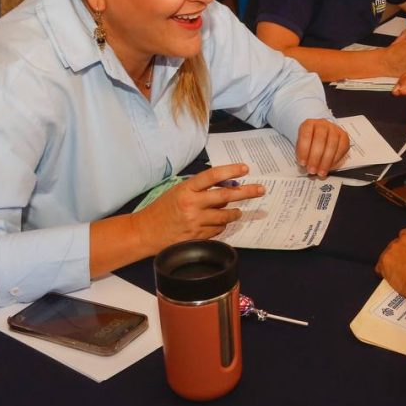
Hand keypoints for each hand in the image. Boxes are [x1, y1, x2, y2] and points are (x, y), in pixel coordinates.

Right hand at [134, 164, 265, 247]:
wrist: (145, 232)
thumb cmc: (162, 209)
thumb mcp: (177, 192)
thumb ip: (199, 189)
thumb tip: (225, 187)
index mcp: (186, 189)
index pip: (212, 176)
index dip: (230, 171)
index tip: (245, 168)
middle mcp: (192, 205)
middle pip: (225, 196)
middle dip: (246, 192)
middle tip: (260, 189)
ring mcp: (195, 222)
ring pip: (225, 216)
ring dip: (235, 213)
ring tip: (239, 211)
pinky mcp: (197, 237)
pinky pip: (217, 230)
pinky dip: (221, 226)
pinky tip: (218, 223)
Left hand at [296, 118, 349, 176]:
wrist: (320, 134)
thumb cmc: (309, 141)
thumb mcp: (301, 146)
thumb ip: (302, 154)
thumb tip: (305, 166)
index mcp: (309, 124)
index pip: (306, 135)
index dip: (304, 150)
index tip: (302, 163)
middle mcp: (322, 124)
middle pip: (320, 140)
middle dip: (315, 158)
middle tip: (312, 170)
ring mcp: (335, 129)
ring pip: (332, 145)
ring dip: (326, 161)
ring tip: (321, 172)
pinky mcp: (344, 136)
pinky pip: (341, 148)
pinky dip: (335, 159)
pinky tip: (330, 166)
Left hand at [375, 229, 405, 301]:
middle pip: (397, 243)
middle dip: (398, 252)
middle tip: (402, 264)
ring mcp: (394, 249)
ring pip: (388, 253)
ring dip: (391, 261)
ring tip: (395, 273)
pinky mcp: (385, 260)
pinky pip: (381, 265)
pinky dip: (383, 271)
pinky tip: (388, 278)